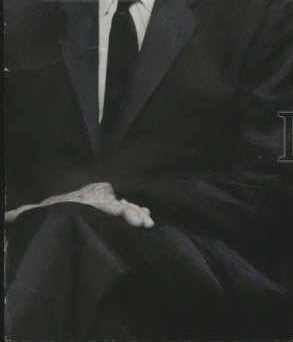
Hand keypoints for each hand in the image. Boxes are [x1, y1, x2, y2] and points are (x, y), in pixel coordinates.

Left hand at [4, 182, 153, 227]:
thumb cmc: (56, 209)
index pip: (110, 202)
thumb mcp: (40, 209)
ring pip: (129, 208)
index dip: (122, 210)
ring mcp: (111, 205)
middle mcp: (104, 200)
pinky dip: (139, 214)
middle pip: (122, 206)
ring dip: (139, 215)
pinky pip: (130, 211)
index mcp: (92, 198)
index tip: (131, 218)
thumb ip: (23, 212)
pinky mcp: (114, 211)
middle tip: (144, 223)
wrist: (65, 207)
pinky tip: (147, 222)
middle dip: (134, 214)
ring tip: (148, 224)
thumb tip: (4, 216)